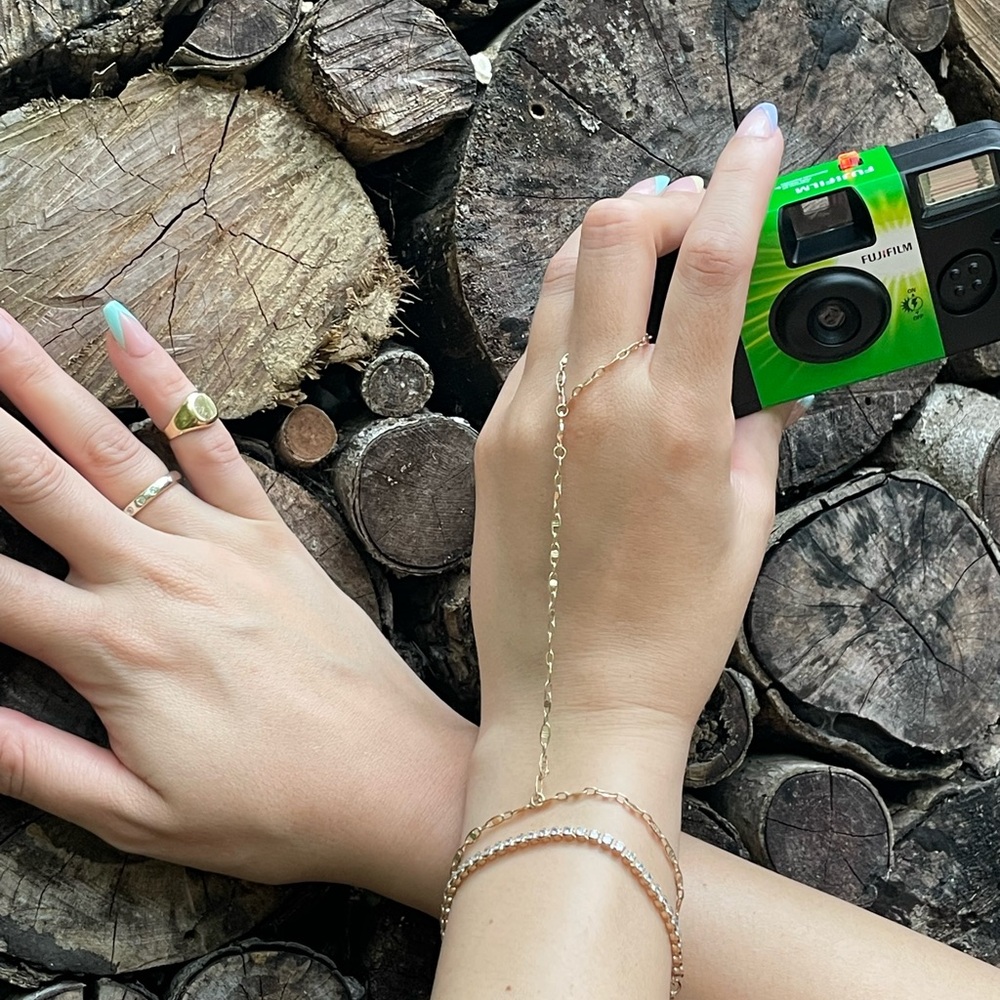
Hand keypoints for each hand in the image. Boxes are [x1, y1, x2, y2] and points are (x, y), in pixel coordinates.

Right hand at [0, 304, 473, 906]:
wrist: (394, 778)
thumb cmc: (272, 809)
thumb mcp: (137, 814)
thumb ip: (32, 763)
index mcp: (111, 650)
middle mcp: (156, 578)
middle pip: (34, 484)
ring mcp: (218, 545)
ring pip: (111, 446)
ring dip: (40, 381)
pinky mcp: (271, 534)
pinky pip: (213, 445)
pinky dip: (170, 385)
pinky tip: (128, 331)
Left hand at [469, 106, 793, 794]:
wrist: (571, 699)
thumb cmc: (668, 630)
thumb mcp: (744, 524)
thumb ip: (762, 429)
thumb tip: (774, 374)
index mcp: (678, 422)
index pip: (714, 261)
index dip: (742, 180)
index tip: (758, 139)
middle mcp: (594, 403)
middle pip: (608, 233)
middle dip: (656, 199)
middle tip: (688, 211)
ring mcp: (528, 416)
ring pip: (556, 276)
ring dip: (602, 245)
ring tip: (641, 255)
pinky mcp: (489, 439)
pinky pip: (529, 344)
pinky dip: (568, 314)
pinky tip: (595, 339)